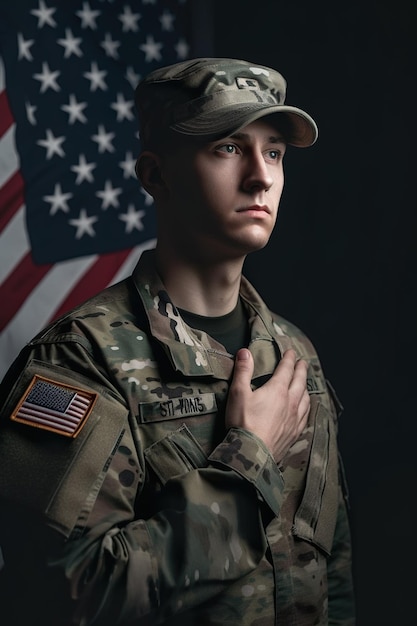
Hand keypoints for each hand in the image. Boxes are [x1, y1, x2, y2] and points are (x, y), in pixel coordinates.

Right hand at [225, 348, 309, 462]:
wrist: (251, 454)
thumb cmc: (243, 423)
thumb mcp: (238, 393)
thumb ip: (243, 371)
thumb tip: (245, 352)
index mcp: (277, 390)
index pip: (286, 369)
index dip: (289, 359)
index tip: (290, 352)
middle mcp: (290, 402)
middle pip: (300, 382)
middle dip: (301, 370)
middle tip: (302, 362)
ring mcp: (294, 419)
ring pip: (306, 399)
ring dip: (306, 388)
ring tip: (304, 384)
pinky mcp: (294, 433)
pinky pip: (305, 416)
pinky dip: (306, 407)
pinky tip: (304, 410)